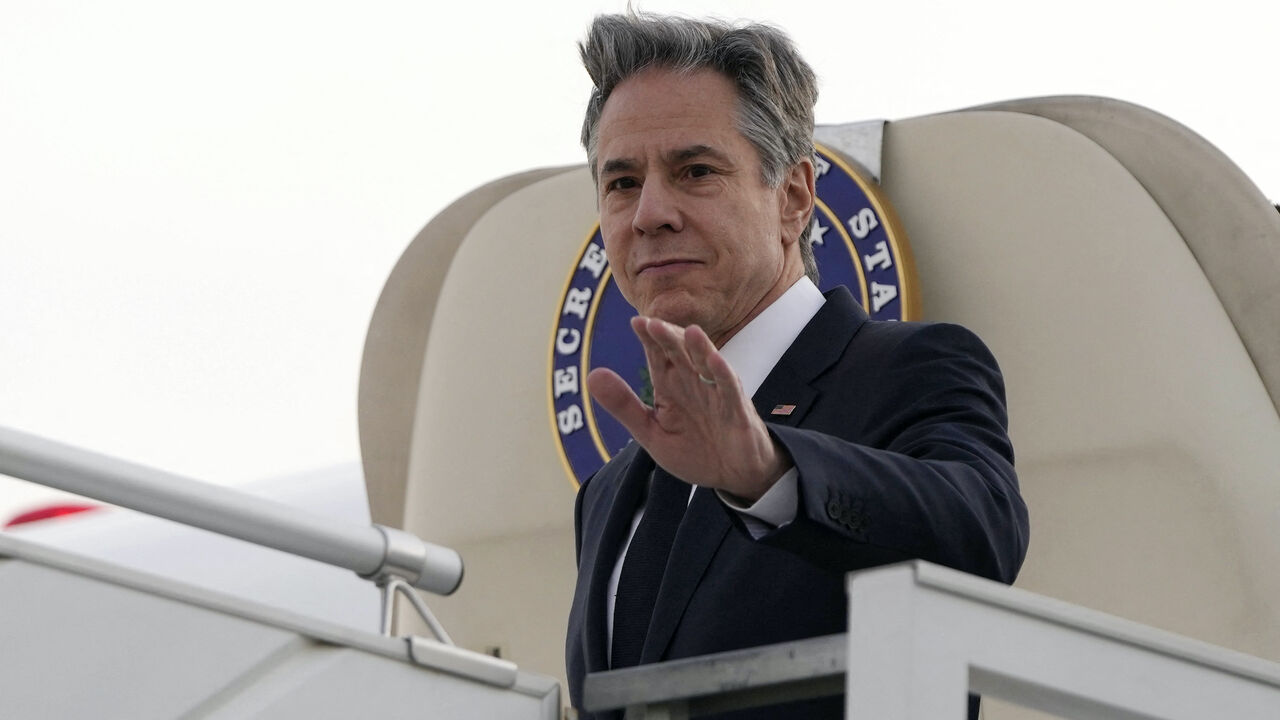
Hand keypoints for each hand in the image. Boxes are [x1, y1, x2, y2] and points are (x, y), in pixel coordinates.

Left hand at [586, 316, 789, 501]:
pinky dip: (723, 375)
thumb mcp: (651, 433)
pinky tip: (715, 361)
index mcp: (671, 387)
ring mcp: (717, 395)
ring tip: (690, 331)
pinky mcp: (737, 411)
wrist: (734, 477)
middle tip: (652, 322)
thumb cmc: (694, 451)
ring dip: (700, 348)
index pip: (658, 356)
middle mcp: (694, 384)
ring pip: (708, 365)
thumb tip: (591, 375)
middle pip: (681, 354)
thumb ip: (624, 406)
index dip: (649, 339)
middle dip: (668, 338)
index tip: (636, 322)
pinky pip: (730, 390)